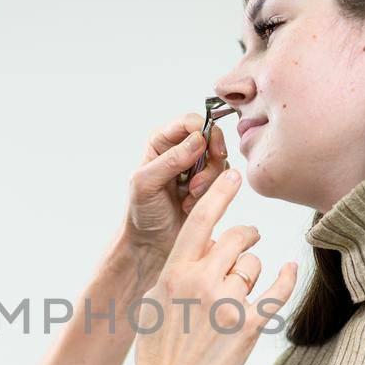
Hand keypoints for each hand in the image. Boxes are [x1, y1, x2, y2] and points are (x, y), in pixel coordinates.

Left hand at [123, 112, 231, 261]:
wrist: (151, 242)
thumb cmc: (142, 213)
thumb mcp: (147, 183)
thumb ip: (170, 160)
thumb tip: (198, 139)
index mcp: (160, 142)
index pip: (189, 122)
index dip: (204, 131)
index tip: (209, 150)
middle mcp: (179, 149)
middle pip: (210, 138)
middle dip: (210, 160)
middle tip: (198, 183)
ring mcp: (195, 166)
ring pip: (219, 159)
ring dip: (208, 180)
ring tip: (189, 197)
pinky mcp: (207, 183)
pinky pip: (223, 177)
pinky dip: (212, 192)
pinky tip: (192, 204)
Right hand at [130, 168, 297, 364]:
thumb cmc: (158, 346)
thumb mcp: (158, 298)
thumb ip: (181, 269)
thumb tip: (205, 247)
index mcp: (175, 271)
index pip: (201, 220)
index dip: (219, 193)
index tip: (232, 173)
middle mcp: (202, 281)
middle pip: (237, 238)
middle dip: (245, 237)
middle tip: (247, 241)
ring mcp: (227, 303)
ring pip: (254, 266)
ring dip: (251, 273)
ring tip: (235, 295)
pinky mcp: (249, 325)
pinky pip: (277, 291)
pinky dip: (285, 279)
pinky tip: (289, 271)